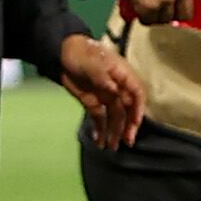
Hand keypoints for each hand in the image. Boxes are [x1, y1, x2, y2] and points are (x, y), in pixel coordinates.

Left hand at [52, 31, 143, 150]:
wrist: (62, 54)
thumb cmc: (82, 53)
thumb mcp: (92, 62)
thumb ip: (102, 77)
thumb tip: (114, 90)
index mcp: (122, 76)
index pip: (137, 94)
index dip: (138, 109)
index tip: (135, 123)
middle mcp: (117, 88)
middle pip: (127, 109)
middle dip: (128, 126)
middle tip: (126, 141)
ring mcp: (105, 97)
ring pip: (114, 117)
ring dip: (114, 132)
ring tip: (112, 147)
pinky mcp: (93, 103)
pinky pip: (99, 118)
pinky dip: (100, 130)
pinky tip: (99, 141)